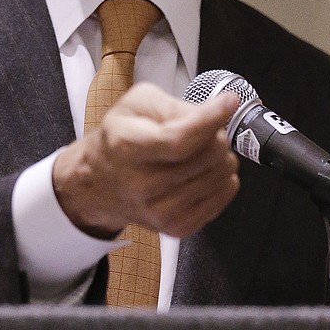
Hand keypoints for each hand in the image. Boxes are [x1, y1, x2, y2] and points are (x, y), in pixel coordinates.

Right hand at [52, 82, 240, 238]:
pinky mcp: (175, 227)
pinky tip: (207, 171)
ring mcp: (159, 210)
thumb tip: (215, 110)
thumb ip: (174, 105)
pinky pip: (222, 199)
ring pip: (220, 176)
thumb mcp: (135, 105)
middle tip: (207, 131)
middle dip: (217, 135)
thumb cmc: (120, 140)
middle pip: (207, 156)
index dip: (212, 119)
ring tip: (204, 151)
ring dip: (221, 158)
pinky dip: (223, 181)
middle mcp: (141, 183)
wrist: (101, 182)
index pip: (181, 139)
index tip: (228, 102)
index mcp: (127, 147)